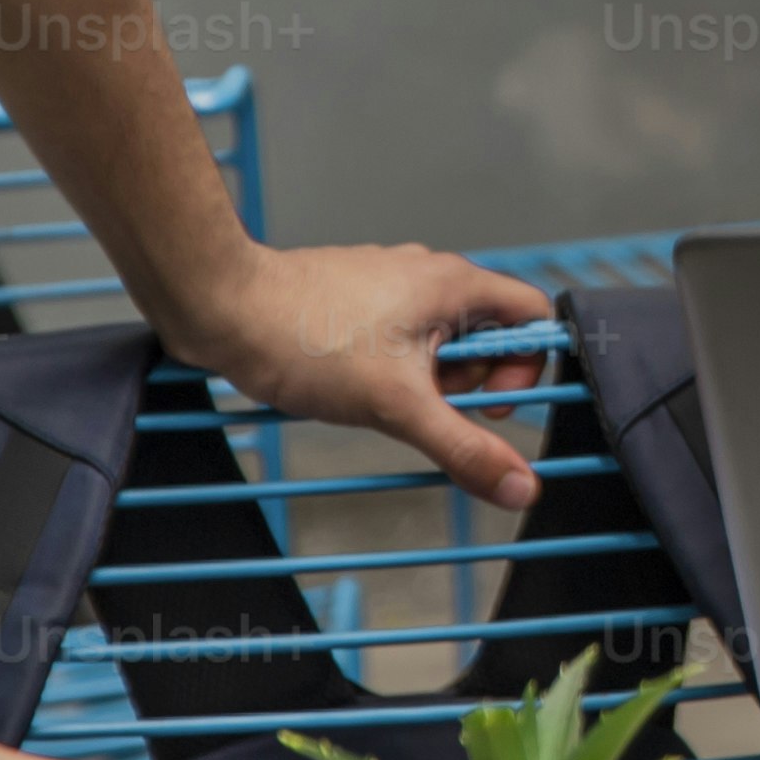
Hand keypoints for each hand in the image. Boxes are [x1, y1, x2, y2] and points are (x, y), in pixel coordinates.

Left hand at [166, 238, 558, 511]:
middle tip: (426, 407)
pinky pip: (400, 334)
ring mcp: (390, 281)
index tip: (488, 404)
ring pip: (439, 337)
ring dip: (426, 378)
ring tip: (381, 396)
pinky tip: (353, 383)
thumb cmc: (306, 341)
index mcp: (454, 284)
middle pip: (487, 333)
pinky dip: (392, 366)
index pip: (534, 316)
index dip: (526, 367)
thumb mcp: (397, 407)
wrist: (224, 308)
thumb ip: (463, 447)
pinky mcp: (357, 295)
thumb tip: (518, 486)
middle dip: (467, 382)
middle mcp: (428, 273)